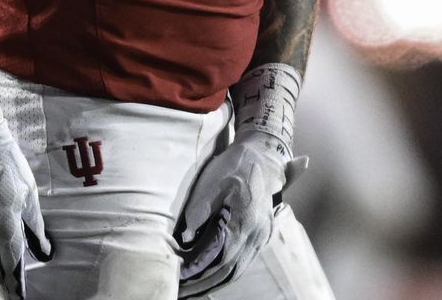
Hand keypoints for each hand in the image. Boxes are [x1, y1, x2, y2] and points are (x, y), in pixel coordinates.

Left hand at [175, 134, 304, 294]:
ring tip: (192, 291)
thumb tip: (186, 239)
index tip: (179, 279)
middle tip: (181, 293)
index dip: (199, 272)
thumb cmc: (233, 165)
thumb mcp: (210, 184)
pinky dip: (226, 274)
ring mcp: (263, 236)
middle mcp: (258, 233)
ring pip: (238, 271)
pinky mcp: (262, 235)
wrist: (262, 154)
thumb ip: (198, 213)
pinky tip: (210, 279)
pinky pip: (243, 262)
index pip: (220, 258)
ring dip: (214, 283)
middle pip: (229, 271)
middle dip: (204, 285)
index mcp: (245, 221)